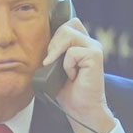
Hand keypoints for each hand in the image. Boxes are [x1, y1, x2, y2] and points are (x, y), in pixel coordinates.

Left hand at [40, 15, 115, 132]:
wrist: (81, 109)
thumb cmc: (67, 91)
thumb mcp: (54, 67)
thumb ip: (52, 51)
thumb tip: (37, 40)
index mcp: (81, 43)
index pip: (67, 23)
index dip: (55, 34)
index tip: (49, 54)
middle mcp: (89, 42)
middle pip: (67, 25)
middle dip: (54, 42)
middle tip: (51, 61)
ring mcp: (94, 48)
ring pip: (68, 34)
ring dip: (57, 52)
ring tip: (58, 68)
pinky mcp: (96, 56)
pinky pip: (72, 52)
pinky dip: (67, 65)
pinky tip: (72, 76)